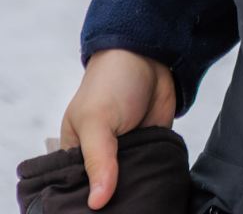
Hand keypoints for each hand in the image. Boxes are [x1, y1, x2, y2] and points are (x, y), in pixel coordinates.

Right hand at [60, 49, 176, 208]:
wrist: (148, 56)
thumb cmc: (111, 82)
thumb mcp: (97, 120)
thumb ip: (98, 160)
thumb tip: (97, 202)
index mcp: (74, 156)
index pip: (74, 192)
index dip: (84, 206)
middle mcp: (98, 161)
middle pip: (103, 195)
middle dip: (113, 203)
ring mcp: (125, 158)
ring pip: (128, 188)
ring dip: (135, 194)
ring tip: (141, 208)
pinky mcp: (149, 151)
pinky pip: (151, 174)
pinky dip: (154, 181)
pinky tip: (156, 192)